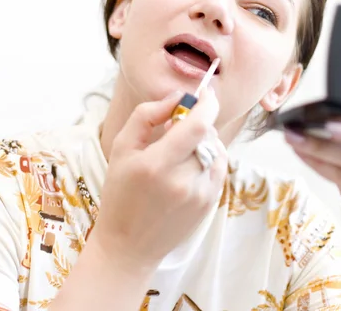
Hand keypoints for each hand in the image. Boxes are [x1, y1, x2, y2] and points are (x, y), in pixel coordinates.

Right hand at [92, 87, 227, 274]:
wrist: (129, 246)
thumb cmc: (121, 192)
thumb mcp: (122, 147)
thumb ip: (148, 114)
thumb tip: (177, 97)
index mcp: (157, 164)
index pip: (198, 124)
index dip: (207, 103)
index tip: (204, 93)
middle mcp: (183, 181)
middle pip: (208, 134)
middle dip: (199, 121)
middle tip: (179, 125)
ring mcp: (200, 194)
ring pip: (216, 149)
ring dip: (205, 139)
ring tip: (183, 147)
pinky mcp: (210, 203)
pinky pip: (219, 167)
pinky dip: (210, 156)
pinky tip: (190, 163)